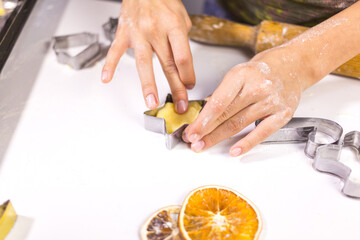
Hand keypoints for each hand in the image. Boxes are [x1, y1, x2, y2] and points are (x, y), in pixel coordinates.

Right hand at [101, 0, 194, 112]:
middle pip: (168, 65)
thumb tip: (184, 66)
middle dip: (176, 88)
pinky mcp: (123, 33)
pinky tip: (106, 78)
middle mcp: (155, 31)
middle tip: (180, 105)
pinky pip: (115, 51)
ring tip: (151, 102)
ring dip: (149, 85)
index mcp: (173, 26)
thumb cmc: (163, 1)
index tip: (190, 85)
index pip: (183, 58)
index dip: (188, 75)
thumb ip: (182, 41)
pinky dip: (109, 65)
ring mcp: (138, 33)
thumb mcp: (182, 18)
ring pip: (144, 63)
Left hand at [182, 47, 310, 155]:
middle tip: (193, 141)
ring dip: (219, 138)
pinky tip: (234, 151)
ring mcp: (271, 102)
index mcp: (241, 75)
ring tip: (205, 145)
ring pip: (240, 124)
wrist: (294, 64)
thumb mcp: (238, 73)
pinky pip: (262, 132)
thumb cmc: (263, 70)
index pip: (218, 103)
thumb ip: (223, 94)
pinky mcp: (283, 114)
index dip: (203, 120)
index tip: (191, 131)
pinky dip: (246, 143)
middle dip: (206, 131)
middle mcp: (257, 88)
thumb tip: (205, 114)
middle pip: (226, 115)